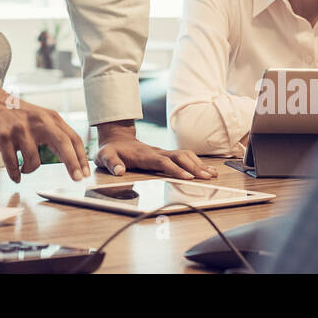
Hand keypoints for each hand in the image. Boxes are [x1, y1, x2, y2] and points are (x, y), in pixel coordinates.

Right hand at [0, 70, 90, 181]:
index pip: (72, 138)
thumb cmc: (15, 115)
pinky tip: (16, 175)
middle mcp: (38, 121)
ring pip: (34, 160)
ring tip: (24, 169)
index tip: (84, 172)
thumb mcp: (39, 118)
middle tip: (77, 179)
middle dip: (72, 163)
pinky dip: (15, 173)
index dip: (81, 157)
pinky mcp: (3, 136)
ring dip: (30, 170)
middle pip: (62, 143)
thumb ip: (54, 133)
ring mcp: (20, 128)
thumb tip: (72, 158)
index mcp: (49, 117)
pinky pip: (12, 164)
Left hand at [94, 122, 217, 179]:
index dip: (175, 169)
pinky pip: (184, 157)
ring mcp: (162, 152)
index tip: (188, 177)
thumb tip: (119, 171)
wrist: (116, 139)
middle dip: (194, 167)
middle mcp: (157, 152)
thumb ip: (111, 163)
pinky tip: (206, 170)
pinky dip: (197, 162)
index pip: (163, 162)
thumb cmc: (111, 150)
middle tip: (208, 178)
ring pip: (185, 155)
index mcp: (145, 155)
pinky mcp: (166, 154)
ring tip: (212, 174)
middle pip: (179, 157)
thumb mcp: (105, 156)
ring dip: (198, 164)